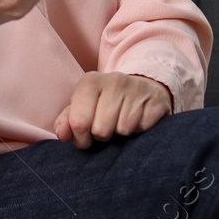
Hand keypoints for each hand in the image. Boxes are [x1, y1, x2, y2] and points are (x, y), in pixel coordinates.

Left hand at [53, 72, 171, 148]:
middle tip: (107, 126)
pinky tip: (138, 119)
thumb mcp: (83, 106)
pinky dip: (140, 131)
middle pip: (101, 130)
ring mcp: (137, 89)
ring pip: (123, 130)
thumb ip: (67, 120)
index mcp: (90, 81)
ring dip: (122, 133)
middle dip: (103, 135)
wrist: (143, 89)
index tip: (86, 137)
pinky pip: (142, 129)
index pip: (79, 122)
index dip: (81, 138)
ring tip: (122, 121)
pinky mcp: (156, 100)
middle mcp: (114, 80)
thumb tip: (61, 134)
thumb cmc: (106, 103)